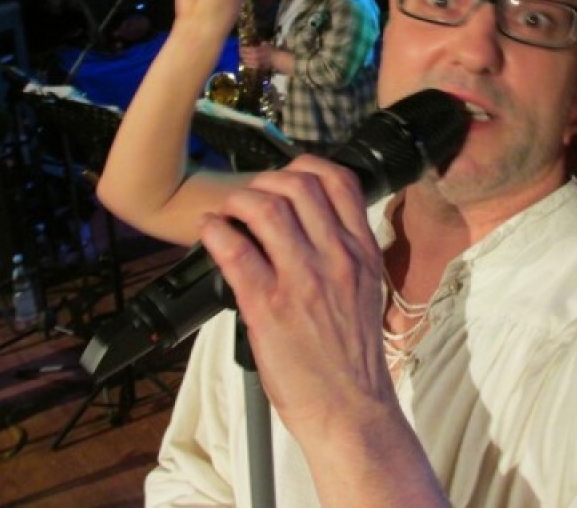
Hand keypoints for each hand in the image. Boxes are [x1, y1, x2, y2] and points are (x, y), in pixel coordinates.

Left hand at [199, 156, 395, 435]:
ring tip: (228, 213)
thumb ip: (344, 251)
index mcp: (361, 252)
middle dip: (265, 181)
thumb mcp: (366, 289)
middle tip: (250, 197)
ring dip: (237, 201)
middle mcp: (336, 258)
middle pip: (299, 185)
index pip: (340, 181)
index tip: (286, 175)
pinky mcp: (269, 307)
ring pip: (266, 208)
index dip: (305, 166)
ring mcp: (303, 280)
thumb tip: (307, 223)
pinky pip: (235, 250)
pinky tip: (210, 232)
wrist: (351, 409)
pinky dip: (215, 232)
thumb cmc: (354, 355)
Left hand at [239, 42, 273, 70]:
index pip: (245, 49)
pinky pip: (250, 66)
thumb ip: (261, 44)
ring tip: (242, 57)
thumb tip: (260, 43)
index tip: (239, 47)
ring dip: (243, 59)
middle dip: (241, 54)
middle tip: (239, 52)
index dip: (241, 48)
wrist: (277, 60)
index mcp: (255, 50)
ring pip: (246, 61)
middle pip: (244, 56)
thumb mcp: (266, 44)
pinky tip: (246, 63)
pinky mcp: (257, 67)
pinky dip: (247, 64)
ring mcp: (255, 63)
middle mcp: (253, 57)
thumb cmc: (272, 51)